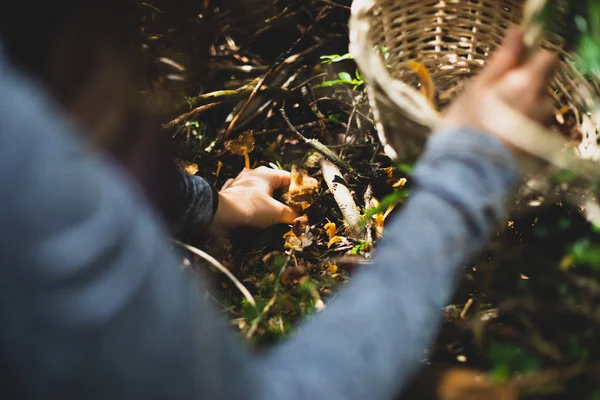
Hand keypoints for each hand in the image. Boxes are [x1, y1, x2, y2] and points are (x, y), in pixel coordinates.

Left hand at [209, 167, 298, 233]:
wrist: (217, 215)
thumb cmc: (250, 209)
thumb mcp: (276, 213)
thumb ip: (292, 214)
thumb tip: (301, 218)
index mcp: (267, 174)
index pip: (290, 178)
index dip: (300, 191)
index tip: (305, 203)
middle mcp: (253, 174)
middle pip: (276, 185)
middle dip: (284, 198)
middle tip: (292, 212)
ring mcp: (240, 183)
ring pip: (261, 191)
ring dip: (269, 201)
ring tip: (275, 215)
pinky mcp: (230, 193)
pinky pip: (247, 197)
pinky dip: (254, 204)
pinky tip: (256, 214)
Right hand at [442, 28, 558, 150]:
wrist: (464, 169)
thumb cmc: (465, 126)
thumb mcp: (477, 87)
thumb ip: (502, 60)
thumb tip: (518, 34)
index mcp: (526, 84)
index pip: (546, 58)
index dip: (529, 59)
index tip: (511, 65)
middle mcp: (540, 103)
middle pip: (540, 84)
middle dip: (522, 86)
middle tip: (493, 98)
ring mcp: (539, 126)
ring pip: (536, 107)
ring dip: (521, 108)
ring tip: (494, 119)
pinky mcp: (535, 146)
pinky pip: (531, 127)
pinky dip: (519, 127)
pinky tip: (498, 134)